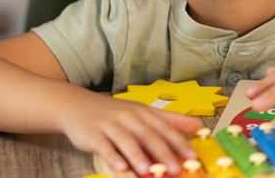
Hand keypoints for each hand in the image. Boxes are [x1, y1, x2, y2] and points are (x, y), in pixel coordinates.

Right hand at [57, 92, 201, 174]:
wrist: (76, 104)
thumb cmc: (113, 112)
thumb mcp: (141, 112)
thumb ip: (169, 120)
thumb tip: (198, 125)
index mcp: (142, 112)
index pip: (164, 127)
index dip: (179, 142)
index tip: (192, 157)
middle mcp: (127, 116)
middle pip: (147, 135)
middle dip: (162, 152)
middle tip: (175, 169)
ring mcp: (109, 124)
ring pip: (125, 140)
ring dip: (137, 156)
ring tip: (148, 171)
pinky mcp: (92, 134)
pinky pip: (103, 146)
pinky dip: (112, 156)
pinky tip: (120, 167)